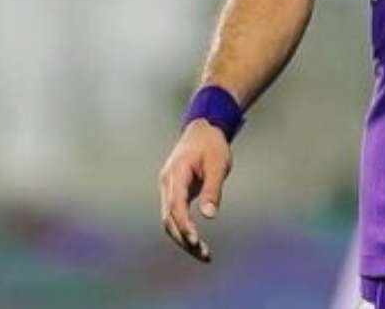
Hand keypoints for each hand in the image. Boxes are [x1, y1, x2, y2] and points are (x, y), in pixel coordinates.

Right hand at [158, 119, 231, 262]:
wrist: (203, 129)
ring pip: (170, 220)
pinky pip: (175, 215)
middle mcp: (167, 183)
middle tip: (204, 254)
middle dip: (184, 238)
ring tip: (203, 253)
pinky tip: (197, 241)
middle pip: (169, 218)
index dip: (184, 225)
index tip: (196, 240)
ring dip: (183, 238)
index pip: (176, 206)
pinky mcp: (174, 192)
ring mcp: (168, 188)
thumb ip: (212, 189)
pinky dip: (184, 229)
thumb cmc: (212, 145)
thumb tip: (209, 215)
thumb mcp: (217, 164)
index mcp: (176, 174)